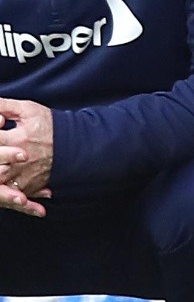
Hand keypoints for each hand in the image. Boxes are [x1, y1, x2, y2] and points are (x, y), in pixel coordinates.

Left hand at [0, 97, 53, 216]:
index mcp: (16, 138)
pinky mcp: (29, 186)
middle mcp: (18, 160)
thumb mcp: (28, 110)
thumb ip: (4, 106)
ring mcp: (23, 175)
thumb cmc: (51, 126)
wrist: (78, 144)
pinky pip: (13, 195)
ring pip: (0, 181)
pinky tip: (4, 187)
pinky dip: (7, 194)